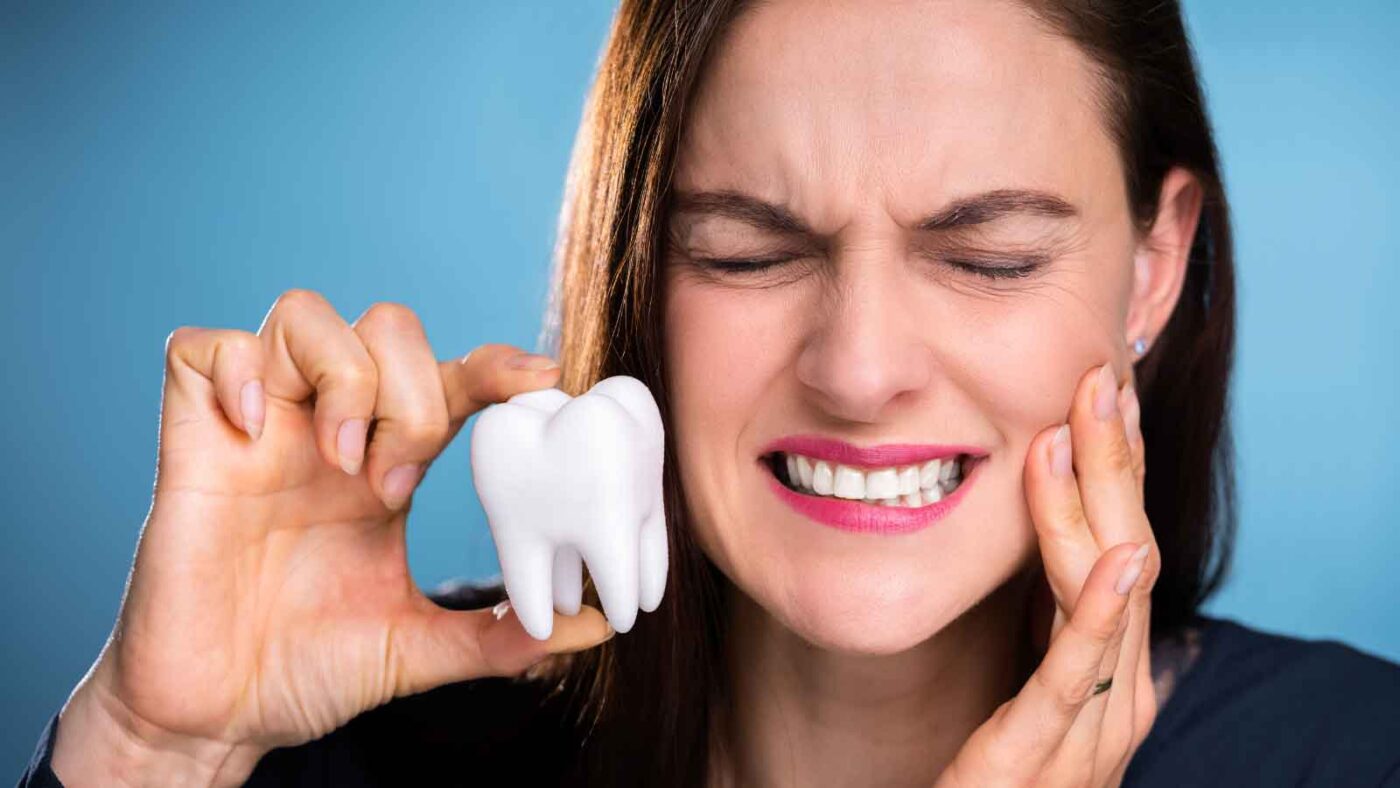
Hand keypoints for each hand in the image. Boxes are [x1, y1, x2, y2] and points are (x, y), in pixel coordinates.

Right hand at [52, 290, 613, 786]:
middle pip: (387, 327)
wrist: (217, 715)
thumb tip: (593, 626)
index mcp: (390, 465)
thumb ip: (501, 636)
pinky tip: (254, 427)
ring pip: (306, 316)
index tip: (541, 379)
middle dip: (410, 392)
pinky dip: (238, 369)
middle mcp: (329, 430)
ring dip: (342, 378)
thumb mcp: (418, 650)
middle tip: (395, 484)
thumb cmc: (310, 672)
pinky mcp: (193, 442)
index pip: (451, 379)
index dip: (497, 365)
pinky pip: (203, 350)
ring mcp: (261, 429)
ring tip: (340, 463)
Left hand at [936, 362, 1159, 786]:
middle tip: (1100, 375)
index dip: (1118, 466)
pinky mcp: (1044, 754)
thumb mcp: (1027, 678)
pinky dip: (1101, 610)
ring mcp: (1091, 724)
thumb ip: (1051, 625)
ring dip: (1100, 503)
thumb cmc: (998, 773)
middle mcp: (1118, 688)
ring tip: (1088, 424)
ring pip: (1107, 595)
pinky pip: (1077, 673)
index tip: (1105, 389)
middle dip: (1116, 461)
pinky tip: (1122, 557)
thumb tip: (1070, 554)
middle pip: (1129, 551)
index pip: (1123, 543)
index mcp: (1111, 665)